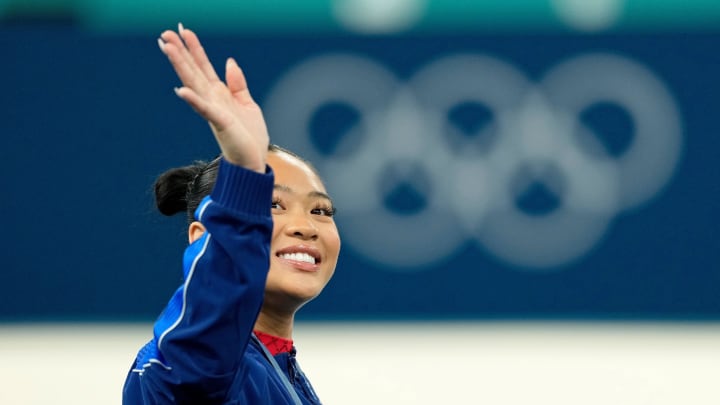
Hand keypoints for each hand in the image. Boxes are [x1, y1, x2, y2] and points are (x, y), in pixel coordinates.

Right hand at [158, 24, 268, 172]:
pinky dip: (194, 101)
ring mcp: (214, 112)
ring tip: (168, 49)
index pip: (204, 67)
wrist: (253, 162)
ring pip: (195, 85)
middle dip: (181, 53)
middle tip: (165, 34)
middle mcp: (212, 100)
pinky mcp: (221, 124)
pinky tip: (181, 91)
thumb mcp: (247, 104)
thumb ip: (238, 84)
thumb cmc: (249, 137)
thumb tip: (230, 62)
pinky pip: (205, 110)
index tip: (183, 30)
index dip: (195, 49)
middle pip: (193, 72)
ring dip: (182, 67)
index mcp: (219, 94)